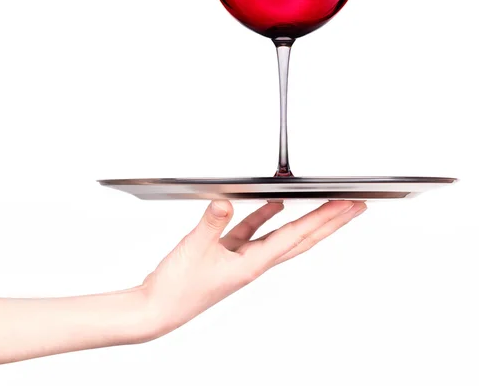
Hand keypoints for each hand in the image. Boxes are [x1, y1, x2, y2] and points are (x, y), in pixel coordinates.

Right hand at [141, 199, 365, 336]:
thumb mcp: (194, 250)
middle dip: (329, 222)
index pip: (297, 236)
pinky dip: (264, 217)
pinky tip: (270, 206)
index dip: (324, 219)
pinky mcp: (226, 255)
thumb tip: (226, 202)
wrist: (158, 309)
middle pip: (301, 239)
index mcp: (252, 265)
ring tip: (322, 204)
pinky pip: (253, 232)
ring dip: (302, 219)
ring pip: (281, 235)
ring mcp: (241, 260)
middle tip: (352, 207)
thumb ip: (212, 223)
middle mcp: (253, 264)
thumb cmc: (177, 290)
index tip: (345, 206)